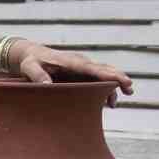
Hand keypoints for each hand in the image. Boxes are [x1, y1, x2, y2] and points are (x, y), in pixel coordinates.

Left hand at [9, 40, 134, 105]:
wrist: (31, 55)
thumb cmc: (30, 62)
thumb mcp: (29, 67)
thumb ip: (37, 75)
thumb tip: (47, 85)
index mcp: (70, 62)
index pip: (92, 68)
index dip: (107, 74)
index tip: (120, 79)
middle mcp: (80, 62)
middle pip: (104, 70)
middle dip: (118, 78)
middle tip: (129, 89)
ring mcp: (83, 67)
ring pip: (104, 75)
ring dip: (113, 86)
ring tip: (114, 104)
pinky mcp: (82, 72)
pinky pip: (98, 79)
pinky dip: (106, 88)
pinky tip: (108, 102)